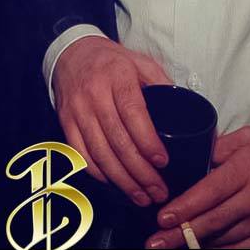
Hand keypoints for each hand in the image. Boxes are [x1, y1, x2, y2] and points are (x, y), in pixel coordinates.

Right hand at [51, 36, 173, 206]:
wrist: (72, 53)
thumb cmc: (112, 61)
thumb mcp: (141, 62)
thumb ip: (162, 83)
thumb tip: (184, 112)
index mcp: (117, 77)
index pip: (133, 113)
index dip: (147, 141)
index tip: (163, 162)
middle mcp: (94, 94)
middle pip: (117, 140)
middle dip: (140, 171)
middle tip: (158, 190)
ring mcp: (78, 110)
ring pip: (99, 153)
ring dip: (121, 180)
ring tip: (141, 196)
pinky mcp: (65, 123)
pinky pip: (81, 154)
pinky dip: (98, 173)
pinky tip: (115, 184)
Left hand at [145, 126, 249, 248]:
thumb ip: (223, 146)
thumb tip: (197, 155)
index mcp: (249, 169)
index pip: (210, 192)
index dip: (184, 207)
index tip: (162, 216)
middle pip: (211, 222)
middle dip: (179, 234)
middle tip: (155, 242)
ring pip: (223, 239)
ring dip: (195, 245)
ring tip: (170, 248)